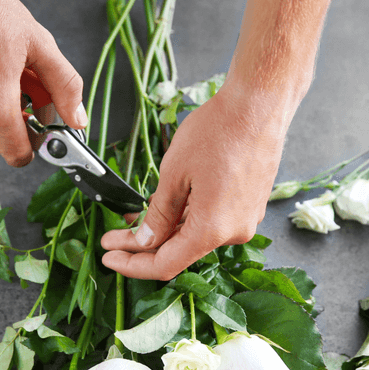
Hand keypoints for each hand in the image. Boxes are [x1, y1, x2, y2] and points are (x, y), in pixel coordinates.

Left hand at [100, 82, 292, 279]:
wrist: (259, 104)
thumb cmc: (219, 130)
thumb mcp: (174, 174)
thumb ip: (158, 214)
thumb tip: (145, 240)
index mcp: (212, 229)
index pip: (165, 265)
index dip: (133, 266)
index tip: (110, 257)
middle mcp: (232, 232)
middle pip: (178, 251)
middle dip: (141, 246)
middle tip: (112, 238)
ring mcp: (242, 219)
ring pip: (192, 236)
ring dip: (161, 231)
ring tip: (131, 220)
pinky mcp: (246, 206)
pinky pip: (209, 222)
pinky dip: (183, 220)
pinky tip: (162, 209)